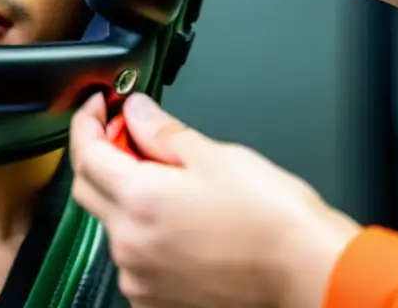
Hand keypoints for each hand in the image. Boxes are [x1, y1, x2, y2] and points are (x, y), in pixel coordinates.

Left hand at [69, 93, 360, 307]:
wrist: (312, 279)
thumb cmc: (276, 223)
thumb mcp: (217, 157)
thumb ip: (163, 132)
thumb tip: (138, 113)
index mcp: (140, 200)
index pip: (85, 153)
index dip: (87, 122)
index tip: (98, 108)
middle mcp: (131, 243)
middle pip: (88, 188)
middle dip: (100, 155)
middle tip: (128, 135)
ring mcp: (140, 277)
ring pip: (111, 224)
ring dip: (125, 197)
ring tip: (169, 183)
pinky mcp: (155, 300)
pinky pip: (133, 258)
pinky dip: (143, 233)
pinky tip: (177, 221)